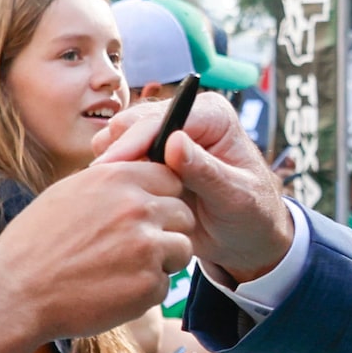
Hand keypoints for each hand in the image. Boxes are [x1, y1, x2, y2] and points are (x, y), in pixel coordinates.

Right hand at [0, 161, 192, 340]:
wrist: (16, 292)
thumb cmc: (34, 244)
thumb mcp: (68, 193)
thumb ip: (109, 184)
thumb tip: (136, 178)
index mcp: (116, 178)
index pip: (170, 177)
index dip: (164, 197)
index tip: (150, 215)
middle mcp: (136, 207)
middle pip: (183, 214)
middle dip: (167, 231)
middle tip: (136, 249)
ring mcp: (146, 246)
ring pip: (182, 249)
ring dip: (161, 263)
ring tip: (121, 271)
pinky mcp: (148, 284)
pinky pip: (164, 285)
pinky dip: (144, 292)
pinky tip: (111, 292)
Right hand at [95, 92, 293, 282]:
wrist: (248, 237)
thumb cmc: (253, 217)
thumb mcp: (235, 198)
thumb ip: (206, 171)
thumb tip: (174, 143)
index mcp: (212, 115)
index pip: (162, 119)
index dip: (132, 142)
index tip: (108, 168)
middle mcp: (187, 118)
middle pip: (134, 123)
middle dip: (115, 154)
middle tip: (99, 187)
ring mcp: (167, 137)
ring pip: (121, 139)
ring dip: (111, 166)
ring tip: (105, 196)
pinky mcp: (153, 158)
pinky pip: (122, 159)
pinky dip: (113, 176)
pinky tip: (110, 199)